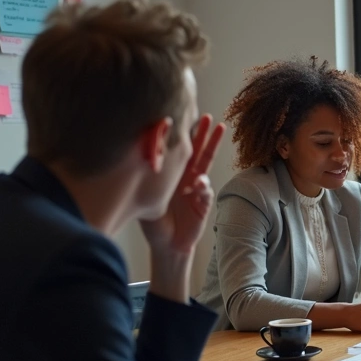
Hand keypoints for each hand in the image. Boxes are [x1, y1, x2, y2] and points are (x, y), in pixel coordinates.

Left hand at [140, 114, 223, 256]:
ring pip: (206, 166)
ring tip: (219, 135)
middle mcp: (186, 179)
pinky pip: (205, 192)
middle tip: (212, 119)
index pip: (180, 151)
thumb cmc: (153, 221)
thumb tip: (141, 156)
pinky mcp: (203, 205)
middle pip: (198, 153)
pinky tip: (198, 186)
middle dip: (206, 135)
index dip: (185, 135)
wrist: (166, 244)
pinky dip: (203, 187)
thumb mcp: (145, 197)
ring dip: (212, 149)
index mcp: (172, 175)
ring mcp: (197, 191)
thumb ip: (148, 180)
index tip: (187, 116)